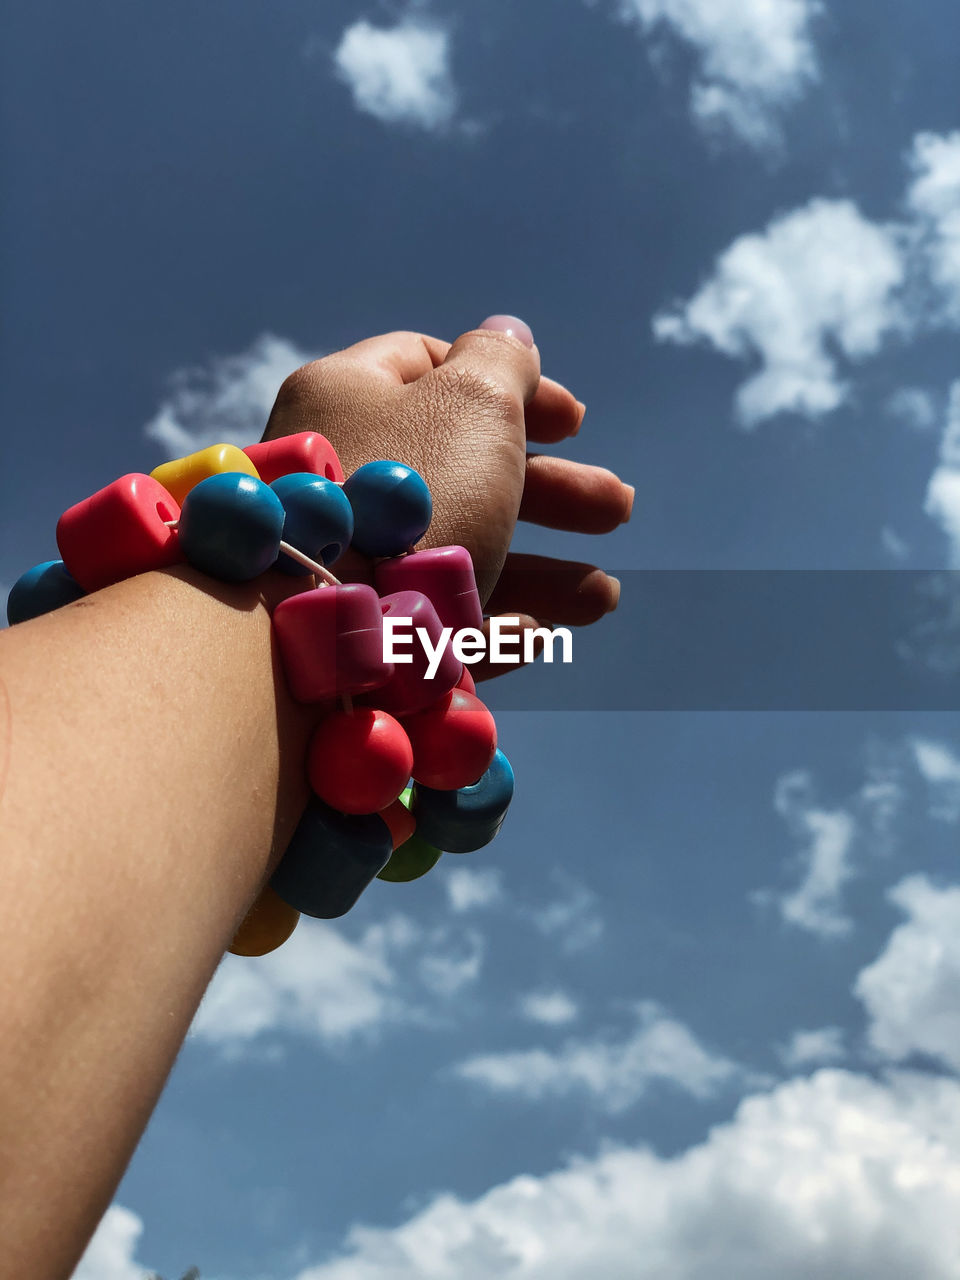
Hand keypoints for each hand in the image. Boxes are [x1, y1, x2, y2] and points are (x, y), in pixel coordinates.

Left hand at [262, 322, 631, 670]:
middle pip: (456, 472)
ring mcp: (338, 558)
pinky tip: (536, 636)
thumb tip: (509, 334)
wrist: (320, 636)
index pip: (428, 366)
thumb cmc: (410, 498)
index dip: (511, 387)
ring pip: (451, 555)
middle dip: (551, 493)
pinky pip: (426, 621)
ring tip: (602, 599)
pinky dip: (485, 624)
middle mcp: (334, 475)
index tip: (574, 424)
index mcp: (345, 397)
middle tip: (617, 511)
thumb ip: (502, 364)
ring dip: (540, 574)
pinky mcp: (348, 634)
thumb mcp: (474, 402)